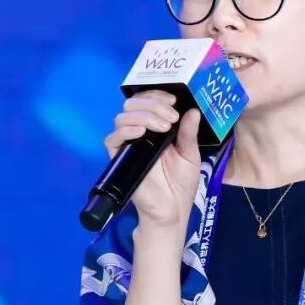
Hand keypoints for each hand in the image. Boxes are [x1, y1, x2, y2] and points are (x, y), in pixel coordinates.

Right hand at [103, 90, 201, 229]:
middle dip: (153, 104)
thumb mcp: (190, 154)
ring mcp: (128, 144)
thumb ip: (189, 132)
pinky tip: (142, 132)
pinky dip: (125, 131)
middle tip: (171, 117)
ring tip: (164, 127)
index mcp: (156, 127)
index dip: (157, 95)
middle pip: (133, 104)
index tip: (173, 100)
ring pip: (123, 117)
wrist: (173, 210)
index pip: (148, 100)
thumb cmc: (182, 182)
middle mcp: (140, 132)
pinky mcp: (119, 159)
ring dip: (144, 115)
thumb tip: (192, 110)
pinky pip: (112, 139)